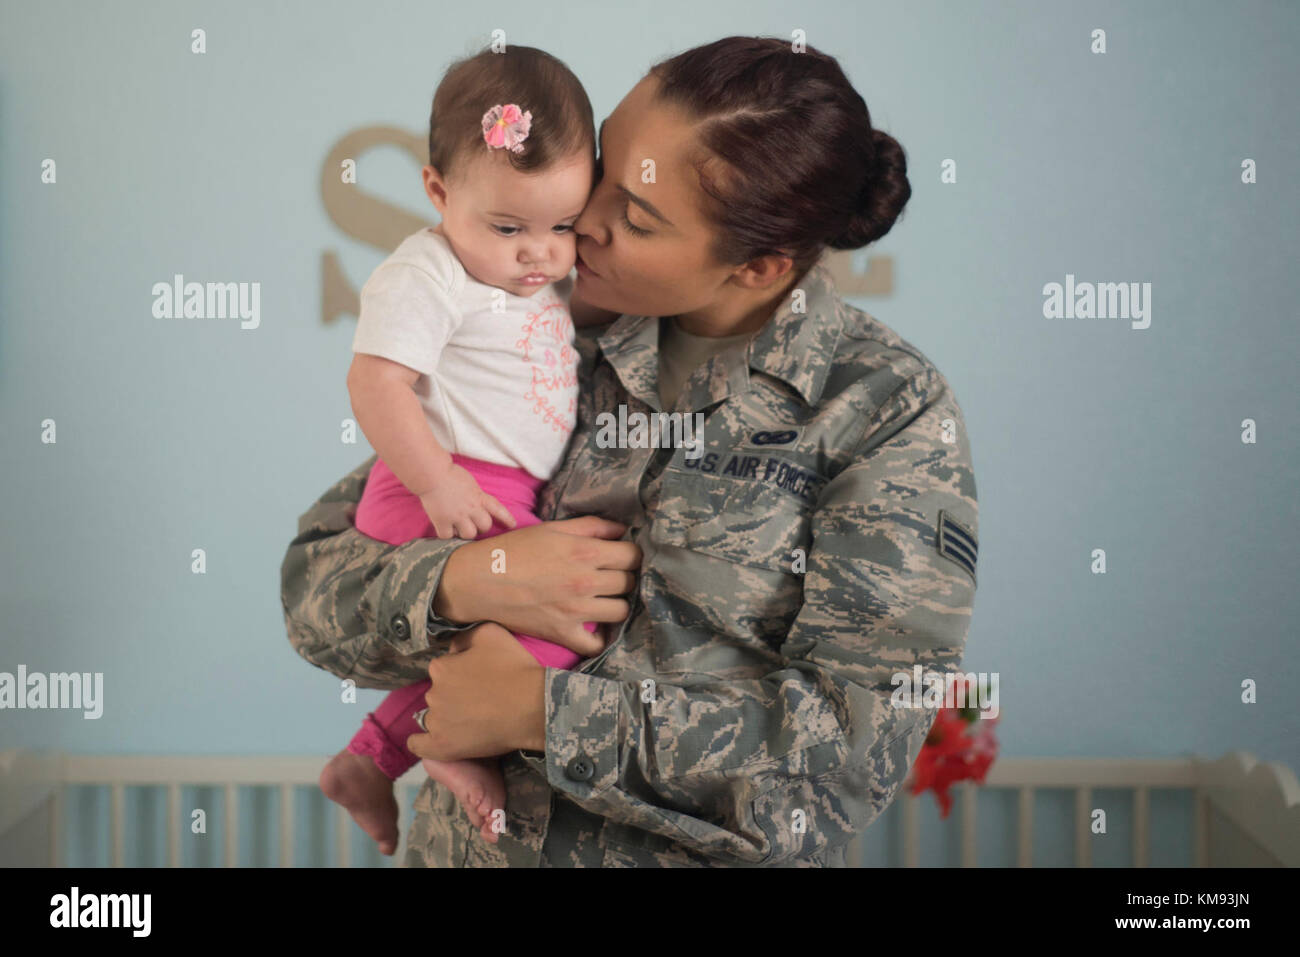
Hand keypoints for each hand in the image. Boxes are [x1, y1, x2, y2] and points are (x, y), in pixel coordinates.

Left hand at [405, 622, 545, 760]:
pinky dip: (422, 743)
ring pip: (434, 717)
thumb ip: (463, 636)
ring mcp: (437, 722)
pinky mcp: (443, 746)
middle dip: (455, 694)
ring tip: (475, 721)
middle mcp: (433, 693)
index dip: (461, 672)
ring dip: (448, 717)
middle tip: (482, 699)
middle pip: (439, 693)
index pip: (444, 668)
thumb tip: (452, 648)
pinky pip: (420, 746)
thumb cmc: (516, 668)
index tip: (479, 678)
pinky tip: (432, 740)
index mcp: (441, 668)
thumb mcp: (490, 633)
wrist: (534, 707)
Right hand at [417, 464, 516, 539]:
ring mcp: (457, 516)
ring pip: (469, 534)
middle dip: (481, 527)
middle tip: (472, 523)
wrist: (432, 473)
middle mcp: (471, 508)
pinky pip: (448, 536)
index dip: (507, 518)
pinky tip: (445, 528)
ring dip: (465, 532)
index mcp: (479, 497)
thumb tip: (478, 505)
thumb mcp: (471, 483)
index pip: (498, 509)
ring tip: (458, 527)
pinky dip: (447, 534)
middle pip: (485, 526)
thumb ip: (477, 495)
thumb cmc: (449, 473)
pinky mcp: (442, 521)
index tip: (512, 525)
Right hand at [433, 516, 639, 654]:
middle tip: (613, 576)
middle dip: (625, 577)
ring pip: (622, 611)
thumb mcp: (553, 528)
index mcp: (585, 551)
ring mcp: (576, 611)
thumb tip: (622, 529)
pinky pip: (596, 644)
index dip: (631, 554)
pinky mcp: (563, 633)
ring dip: (617, 604)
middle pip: (629, 582)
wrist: (478, 580)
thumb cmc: (513, 549)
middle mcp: (586, 581)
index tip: (623, 556)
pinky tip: (594, 626)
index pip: (632, 555)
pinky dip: (599, 637)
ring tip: (606, 599)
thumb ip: (591, 526)